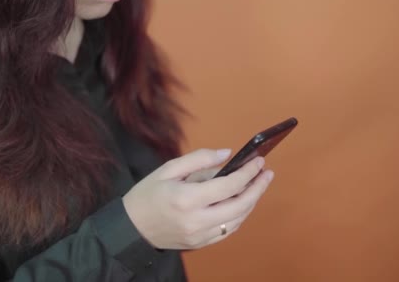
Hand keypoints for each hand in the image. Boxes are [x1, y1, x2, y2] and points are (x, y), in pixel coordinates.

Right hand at [122, 149, 274, 249]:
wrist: (131, 228)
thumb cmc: (146, 195)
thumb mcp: (168, 169)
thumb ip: (199, 159)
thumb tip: (227, 154)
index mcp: (187, 198)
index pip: (229, 186)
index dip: (248, 173)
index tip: (258, 161)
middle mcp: (196, 220)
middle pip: (240, 205)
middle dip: (257, 188)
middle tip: (266, 174)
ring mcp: (199, 235)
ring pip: (237, 220)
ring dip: (251, 202)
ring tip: (256, 185)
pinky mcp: (200, 244)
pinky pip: (228, 231)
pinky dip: (239, 216)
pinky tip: (242, 202)